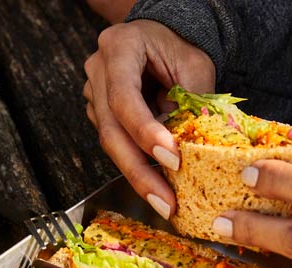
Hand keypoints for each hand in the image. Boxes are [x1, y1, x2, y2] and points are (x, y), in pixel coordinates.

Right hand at [83, 20, 214, 218]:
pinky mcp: (103, 117)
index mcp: (119, 48)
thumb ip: (192, 104)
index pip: (125, 98)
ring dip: (140, 177)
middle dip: (140, 172)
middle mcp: (98, 72)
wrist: (163, 39)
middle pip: (112, 132)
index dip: (146, 133)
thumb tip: (192, 150)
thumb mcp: (195, 67)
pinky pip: (119, 147)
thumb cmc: (179, 47)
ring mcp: (96, 96)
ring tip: (166, 203)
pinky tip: (159, 188)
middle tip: (165, 203)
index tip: (173, 160)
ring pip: (112, 145)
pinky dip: (140, 168)